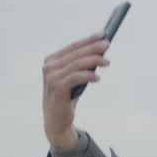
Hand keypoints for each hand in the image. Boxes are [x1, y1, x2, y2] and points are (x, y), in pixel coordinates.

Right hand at [42, 32, 110, 148]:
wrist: (57, 122)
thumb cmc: (66, 99)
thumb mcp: (73, 79)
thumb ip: (81, 65)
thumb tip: (99, 52)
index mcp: (51, 61)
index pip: (73, 47)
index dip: (88, 40)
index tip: (103, 34)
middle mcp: (49, 67)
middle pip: (76, 53)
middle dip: (93, 48)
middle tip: (108, 45)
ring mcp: (51, 77)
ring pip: (77, 64)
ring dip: (94, 61)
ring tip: (107, 62)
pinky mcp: (57, 88)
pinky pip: (76, 77)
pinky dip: (88, 75)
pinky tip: (97, 77)